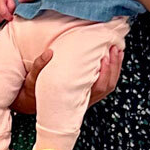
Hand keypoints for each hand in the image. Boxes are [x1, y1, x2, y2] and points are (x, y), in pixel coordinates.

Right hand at [9, 45, 123, 113]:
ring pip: (109, 85)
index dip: (105, 74)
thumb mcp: (33, 78)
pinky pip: (105, 82)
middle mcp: (84, 98)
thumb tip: (49, 52)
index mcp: (74, 97)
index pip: (98, 88)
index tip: (105, 58)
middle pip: (108, 86)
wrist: (32, 101)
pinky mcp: (88, 91)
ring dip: (115, 67)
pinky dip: (111, 70)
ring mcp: (88, 96)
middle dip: (114, 67)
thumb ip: (40, 65)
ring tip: (117, 50)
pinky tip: (112, 57)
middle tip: (115, 49)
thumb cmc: (34, 90)